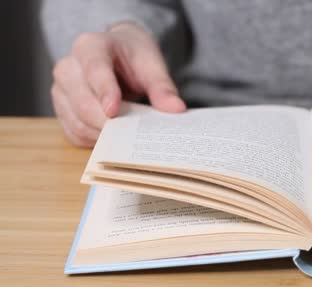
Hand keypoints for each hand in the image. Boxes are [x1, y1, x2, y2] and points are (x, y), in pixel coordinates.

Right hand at [51, 21, 185, 146]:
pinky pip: (74, 132)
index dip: (104, 92)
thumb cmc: (133, 57)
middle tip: (131, 135)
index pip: (94, 70)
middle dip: (106, 122)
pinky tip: (113, 138)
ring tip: (127, 137)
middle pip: (82, 102)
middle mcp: (68, 67)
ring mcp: (61, 89)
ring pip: (77, 121)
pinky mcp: (62, 109)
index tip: (115, 112)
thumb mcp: (151, 64)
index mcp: (90, 46)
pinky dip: (94, 140)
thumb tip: (176, 109)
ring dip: (102, 134)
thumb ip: (162, 86)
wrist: (118, 53)